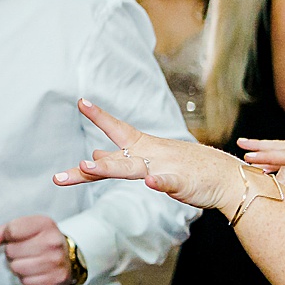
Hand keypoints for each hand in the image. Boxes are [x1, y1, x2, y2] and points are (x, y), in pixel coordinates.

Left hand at [0, 215, 72, 284]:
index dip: (7, 236)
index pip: (11, 231)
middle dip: (13, 253)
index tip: (15, 237)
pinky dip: (27, 279)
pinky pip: (26, 282)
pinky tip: (36, 272)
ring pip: (16, 268)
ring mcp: (57, 261)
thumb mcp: (21, 228)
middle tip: (25, 252)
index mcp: (44, 224)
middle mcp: (53, 241)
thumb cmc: (37, 241)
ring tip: (30, 261)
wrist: (65, 258)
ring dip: (18, 267)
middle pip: (11, 251)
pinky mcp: (57, 279)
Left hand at [52, 97, 243, 213]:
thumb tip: (94, 153)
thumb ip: (121, 159)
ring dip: (110, 166)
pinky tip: (150, 181)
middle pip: (113, 158)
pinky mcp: (181, 183)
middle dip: (87, 167)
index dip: (99, 116)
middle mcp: (150, 154)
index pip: (117, 129)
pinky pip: (169, 182)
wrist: (226, 178)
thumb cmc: (187, 169)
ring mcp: (165, 167)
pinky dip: (160, 182)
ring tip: (88, 165)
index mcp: (143, 147)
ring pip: (132, 168)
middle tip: (58, 175)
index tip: (80, 101)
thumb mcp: (150, 160)